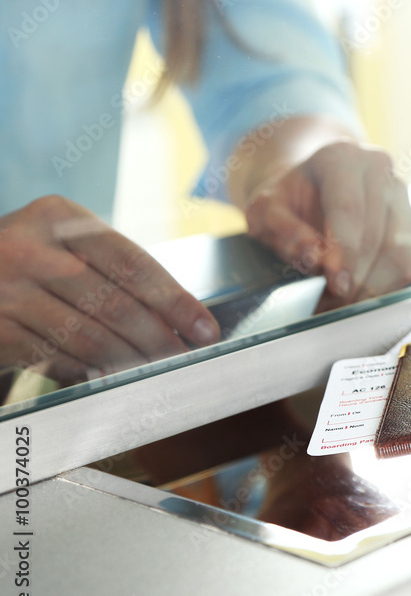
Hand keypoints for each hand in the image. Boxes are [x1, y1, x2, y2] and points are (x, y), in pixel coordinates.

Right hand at [0, 196, 219, 382]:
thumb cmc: (29, 262)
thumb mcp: (64, 246)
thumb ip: (113, 273)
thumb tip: (178, 322)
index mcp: (58, 218)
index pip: (132, 263)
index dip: (175, 300)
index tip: (205, 329)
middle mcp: (28, 248)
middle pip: (114, 303)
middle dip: (158, 338)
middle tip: (184, 359)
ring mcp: (5, 290)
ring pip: (87, 336)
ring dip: (130, 361)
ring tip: (156, 372)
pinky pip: (55, 357)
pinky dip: (88, 371)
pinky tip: (110, 378)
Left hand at [241, 140, 410, 302]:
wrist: (310, 185)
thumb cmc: (287, 199)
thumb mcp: (266, 209)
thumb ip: (283, 229)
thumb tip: (313, 256)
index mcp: (340, 157)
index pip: (349, 208)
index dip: (345, 251)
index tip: (337, 285)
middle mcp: (377, 168)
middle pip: (377, 233)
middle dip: (357, 278)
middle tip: (332, 307)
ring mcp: (400, 193)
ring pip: (400, 250)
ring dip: (374, 287)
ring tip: (344, 306)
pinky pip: (408, 261)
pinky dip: (387, 286)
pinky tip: (361, 296)